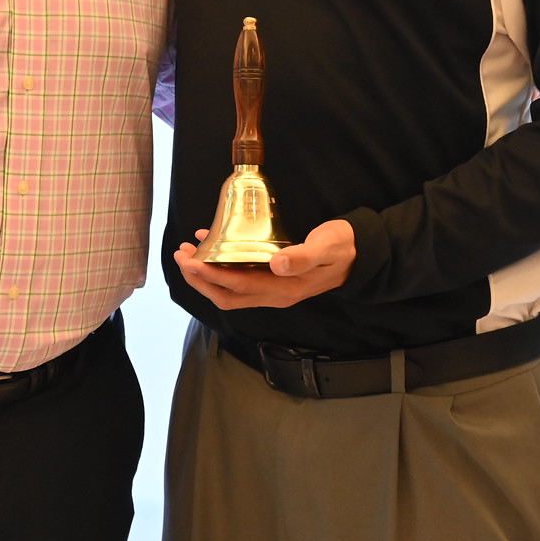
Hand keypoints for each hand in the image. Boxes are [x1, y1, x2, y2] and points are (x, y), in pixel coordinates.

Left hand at [174, 218, 355, 310]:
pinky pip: (239, 280)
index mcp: (283, 289)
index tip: (190, 260)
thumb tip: (277, 264)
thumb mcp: (326, 247)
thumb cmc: (341, 247)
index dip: (210, 276)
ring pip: (229, 291)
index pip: (237, 286)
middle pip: (226, 295)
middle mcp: (274, 295)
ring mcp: (272, 291)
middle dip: (199, 279)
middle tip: (181, 255)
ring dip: (205, 275)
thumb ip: (303, 256)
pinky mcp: (272, 282)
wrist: (358, 256)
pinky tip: (211, 244)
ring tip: (188, 252)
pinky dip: (220, 267)